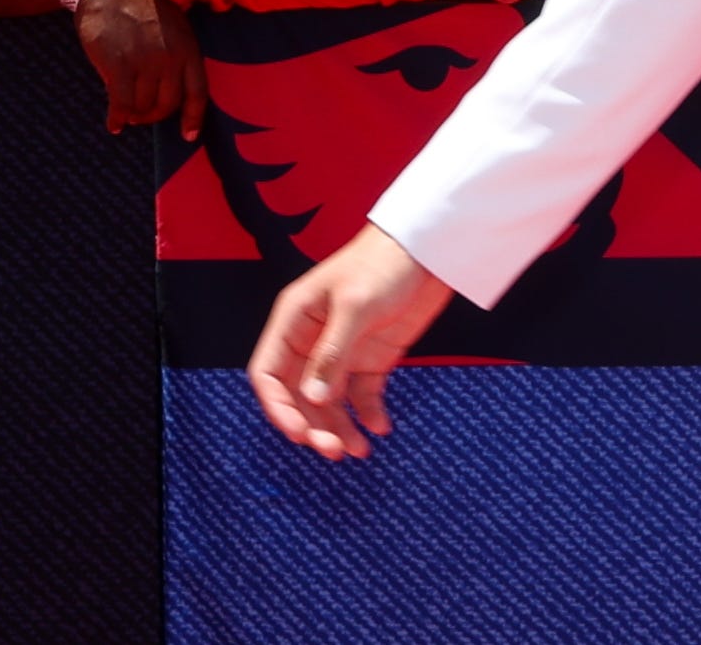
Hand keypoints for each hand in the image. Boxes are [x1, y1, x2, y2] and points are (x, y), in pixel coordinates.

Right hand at [73, 0, 206, 138]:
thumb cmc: (140, 4)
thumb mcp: (174, 22)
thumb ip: (179, 52)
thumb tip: (177, 86)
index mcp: (188, 46)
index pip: (198, 92)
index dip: (194, 118)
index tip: (189, 136)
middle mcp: (170, 57)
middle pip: (168, 105)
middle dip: (155, 116)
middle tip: (143, 116)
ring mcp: (145, 62)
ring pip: (143, 106)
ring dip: (135, 114)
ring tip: (127, 112)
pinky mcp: (118, 66)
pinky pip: (121, 104)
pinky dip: (117, 118)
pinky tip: (113, 123)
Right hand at [248, 222, 456, 458]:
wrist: (431, 250)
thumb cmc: (385, 263)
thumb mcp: (356, 306)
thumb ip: (333, 354)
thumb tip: (314, 400)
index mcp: (294, 320)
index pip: (269, 373)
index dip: (278, 407)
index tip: (299, 435)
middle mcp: (313, 339)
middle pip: (300, 395)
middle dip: (314, 425)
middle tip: (335, 450)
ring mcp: (342, 351)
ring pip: (330, 402)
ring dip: (340, 427)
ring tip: (359, 450)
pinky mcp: (372, 357)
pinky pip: (362, 395)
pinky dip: (369, 414)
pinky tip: (381, 426)